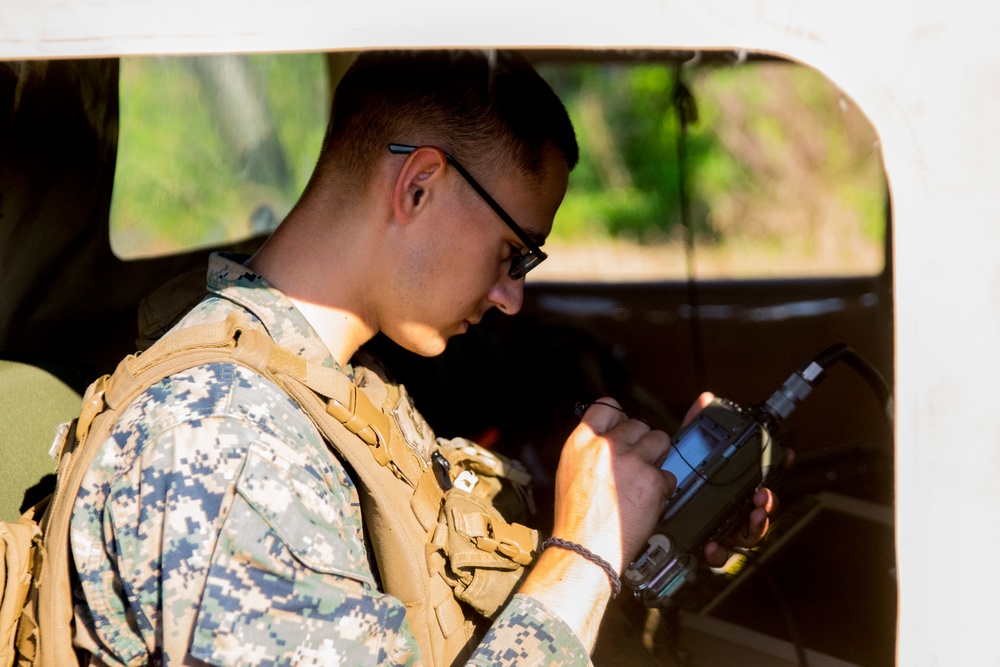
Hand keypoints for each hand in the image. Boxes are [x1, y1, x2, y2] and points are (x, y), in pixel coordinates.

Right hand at [519, 397, 674, 648]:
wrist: (585, 550)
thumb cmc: (576, 518)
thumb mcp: (570, 471)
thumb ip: (590, 449)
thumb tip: (612, 436)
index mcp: (581, 442)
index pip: (607, 406)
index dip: (620, 417)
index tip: (624, 427)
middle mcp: (606, 446)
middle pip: (638, 424)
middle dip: (642, 442)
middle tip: (636, 464)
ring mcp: (631, 461)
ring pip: (660, 440)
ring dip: (658, 458)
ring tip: (645, 479)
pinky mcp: (652, 480)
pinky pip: (670, 475)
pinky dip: (663, 489)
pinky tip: (647, 502)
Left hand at [681, 392, 789, 567]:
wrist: (643, 524)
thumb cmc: (674, 487)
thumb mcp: (683, 457)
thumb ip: (695, 429)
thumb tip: (706, 399)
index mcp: (732, 488)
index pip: (761, 477)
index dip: (777, 465)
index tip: (787, 455)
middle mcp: (732, 511)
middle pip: (761, 509)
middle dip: (768, 501)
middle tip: (763, 494)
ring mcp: (722, 532)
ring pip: (747, 534)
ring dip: (755, 525)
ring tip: (752, 515)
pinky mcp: (704, 550)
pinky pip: (718, 555)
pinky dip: (717, 550)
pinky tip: (712, 543)